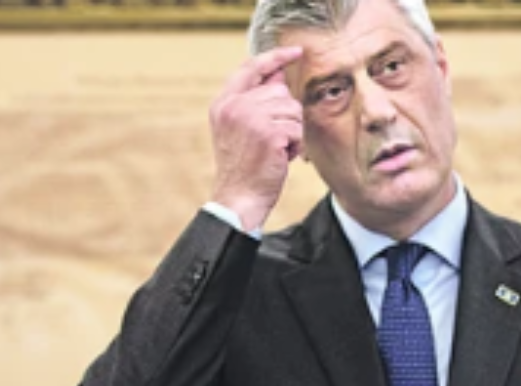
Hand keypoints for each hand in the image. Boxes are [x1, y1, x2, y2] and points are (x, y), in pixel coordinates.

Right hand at [209, 46, 304, 230]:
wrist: (238, 199)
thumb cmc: (244, 168)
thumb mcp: (240, 129)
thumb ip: (255, 100)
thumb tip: (280, 74)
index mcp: (223, 103)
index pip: (251, 67)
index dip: (275, 58)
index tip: (295, 52)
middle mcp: (234, 106)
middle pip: (280, 92)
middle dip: (286, 116)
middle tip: (273, 140)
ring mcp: (250, 118)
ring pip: (292, 110)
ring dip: (292, 132)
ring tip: (275, 150)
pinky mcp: (269, 133)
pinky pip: (297, 129)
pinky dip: (295, 146)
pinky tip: (281, 158)